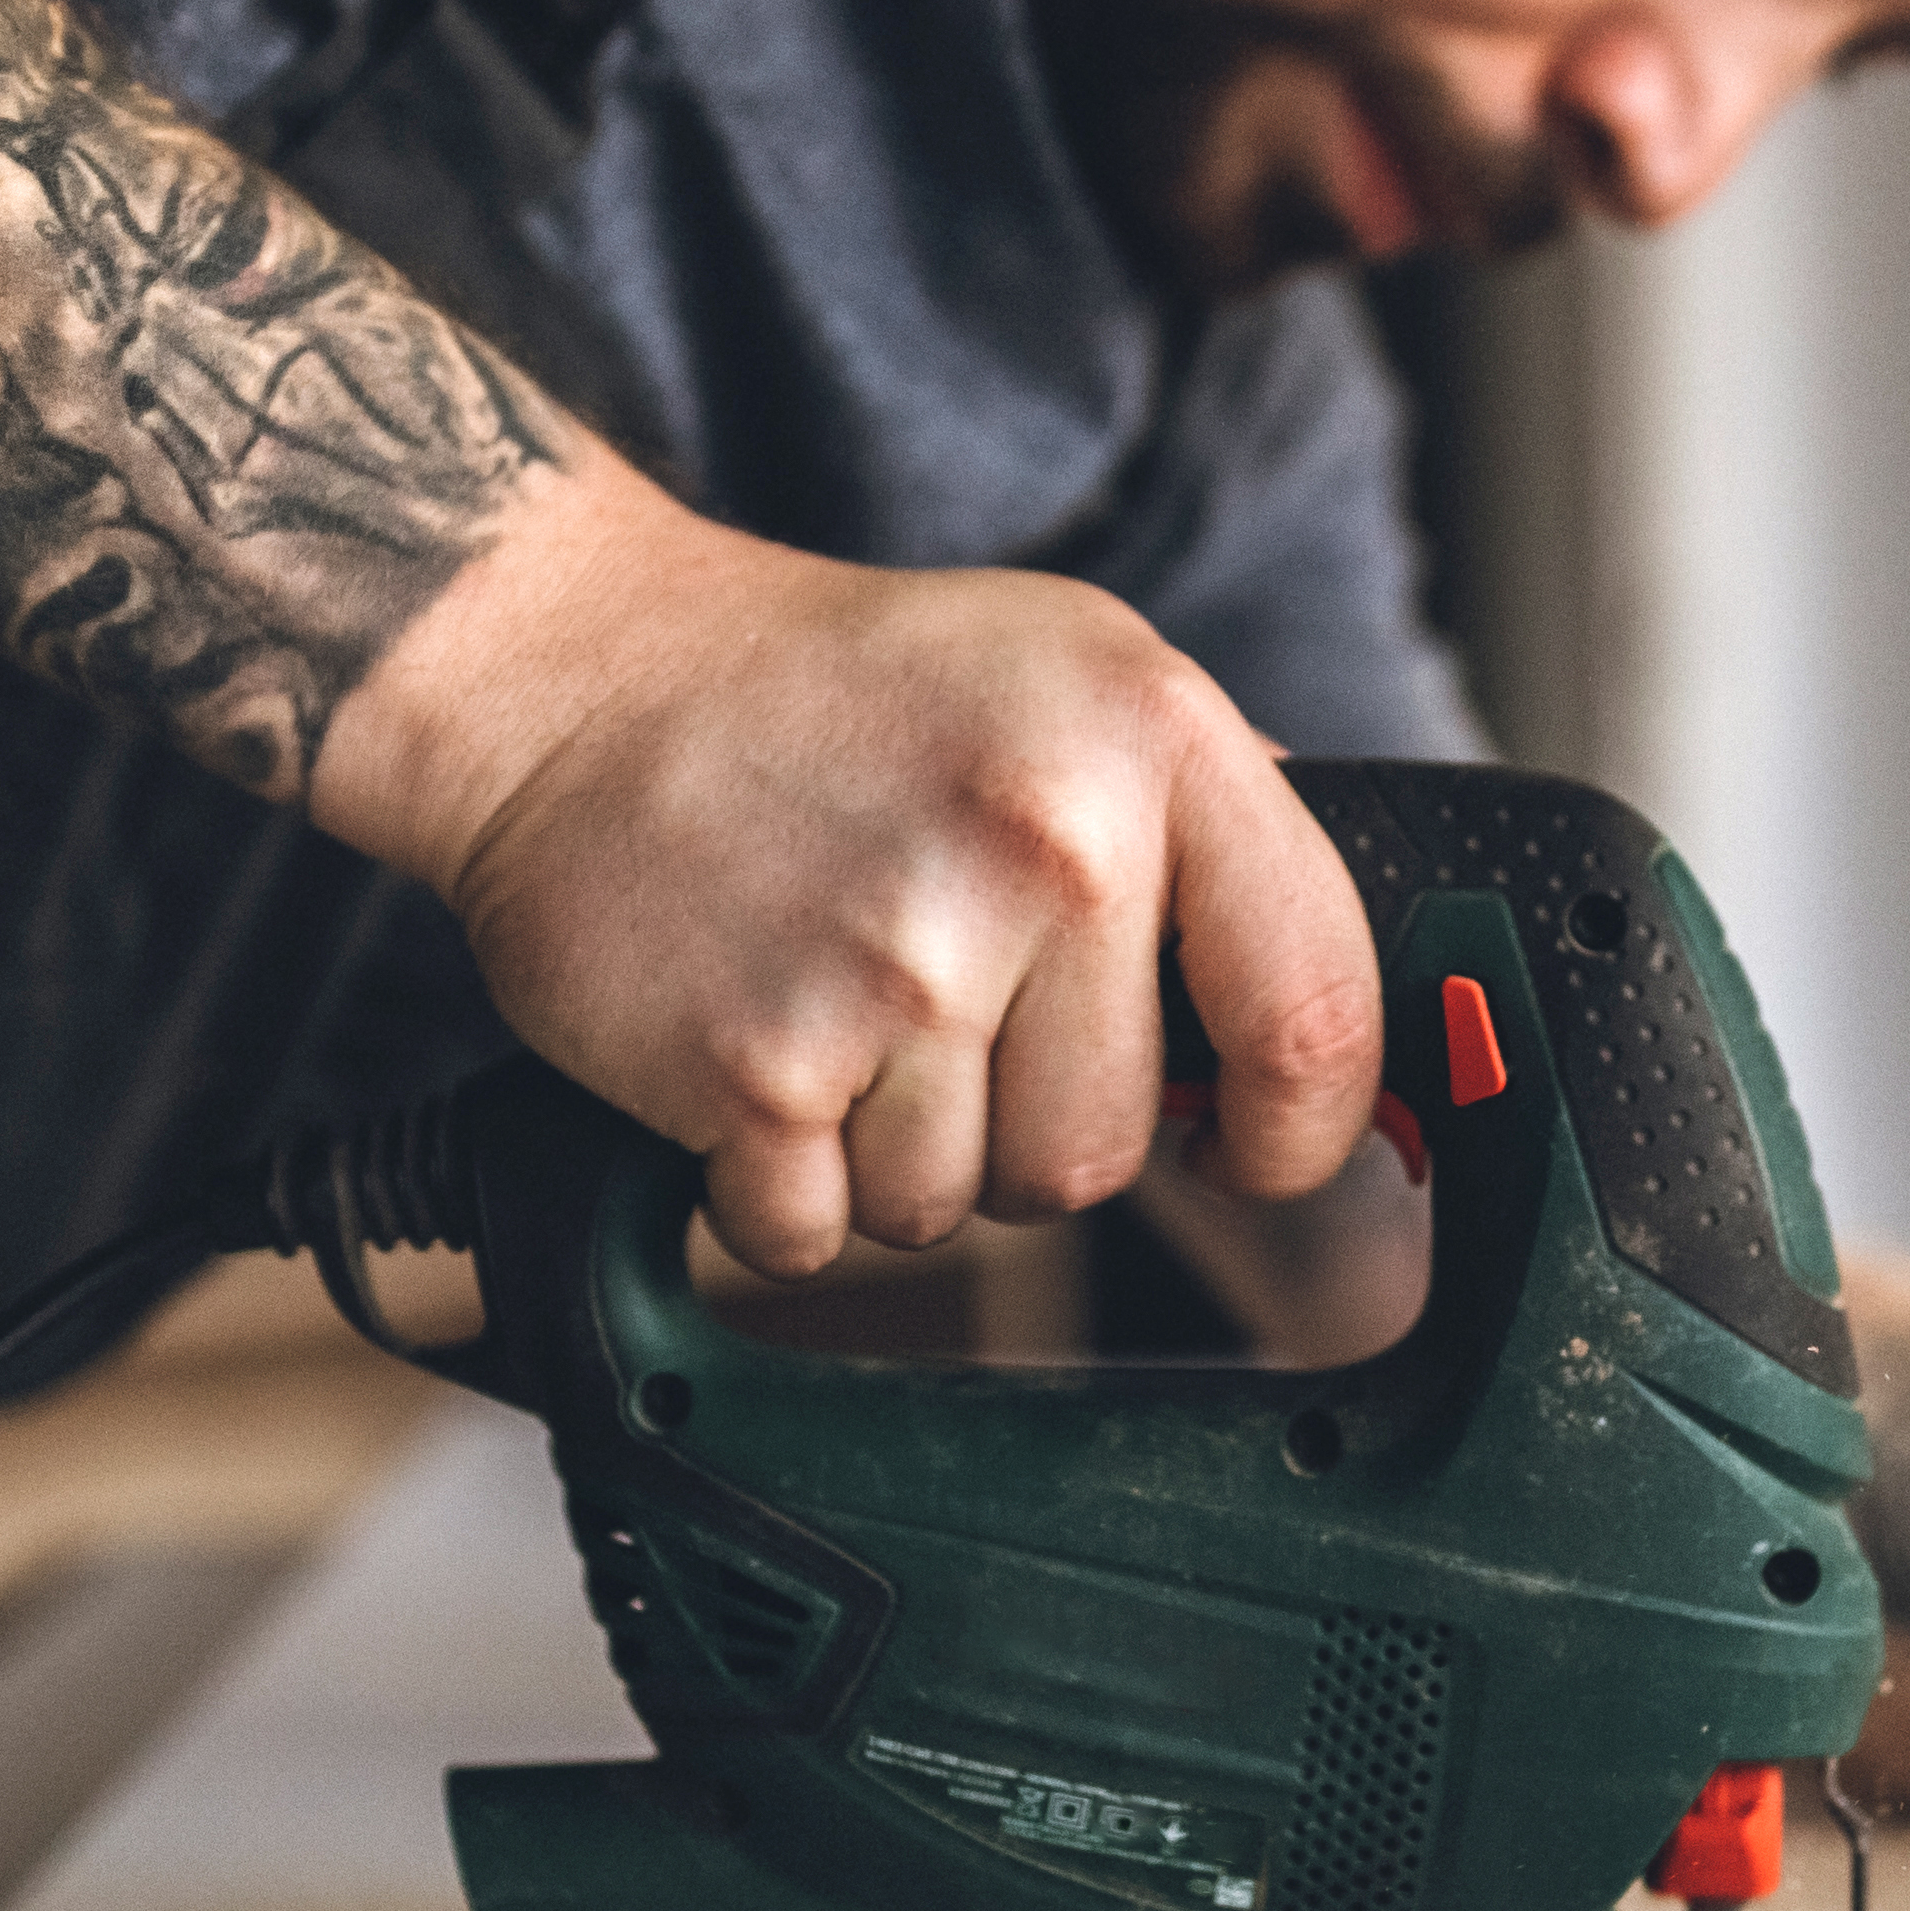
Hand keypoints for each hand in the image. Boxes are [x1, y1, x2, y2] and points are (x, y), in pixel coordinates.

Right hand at [311, 464, 1382, 1279]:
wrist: (573, 673)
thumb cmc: (833, 692)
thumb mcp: (1073, 673)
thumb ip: (1212, 828)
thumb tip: (1336, 1024)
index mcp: (1151, 738)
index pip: (1313, 1007)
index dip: (1303, 1126)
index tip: (1254, 1149)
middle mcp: (1043, 845)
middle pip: (1103, 1152)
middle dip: (1019, 1127)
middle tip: (934, 1009)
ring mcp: (899, 963)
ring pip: (956, 1208)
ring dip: (887, 1152)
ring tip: (830, 1002)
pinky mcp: (757, 1068)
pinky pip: (816, 1237)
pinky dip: (774, 1189)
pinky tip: (748, 1053)